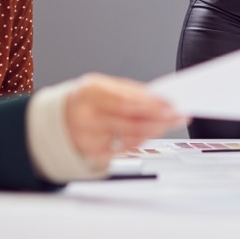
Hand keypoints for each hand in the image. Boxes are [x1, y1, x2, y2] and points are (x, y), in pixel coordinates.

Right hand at [64, 74, 184, 166]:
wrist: (60, 118)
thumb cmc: (88, 99)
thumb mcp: (103, 85)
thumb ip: (130, 91)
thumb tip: (159, 97)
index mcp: (91, 92)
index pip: (126, 101)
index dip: (151, 105)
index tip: (171, 105)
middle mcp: (88, 116)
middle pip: (131, 121)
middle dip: (160, 119)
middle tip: (179, 116)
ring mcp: (89, 137)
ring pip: (131, 137)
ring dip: (155, 130)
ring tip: (170, 122)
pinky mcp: (93, 153)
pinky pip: (125, 148)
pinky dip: (142, 139)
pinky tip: (153, 132)